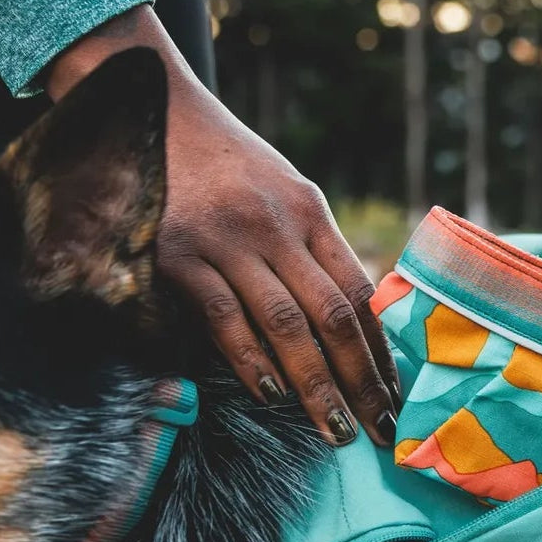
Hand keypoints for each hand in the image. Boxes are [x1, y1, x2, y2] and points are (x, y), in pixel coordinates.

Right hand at [47, 8, 398, 446]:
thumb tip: (352, 320)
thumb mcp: (282, 194)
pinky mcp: (177, 254)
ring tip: (334, 429)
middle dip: (360, 381)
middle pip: (332, 317)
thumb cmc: (223, 165)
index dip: (379, 350)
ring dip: (314, 385)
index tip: (394, 395)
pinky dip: (250, 360)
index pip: (358, 293)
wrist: (147, 110)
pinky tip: (269, 394)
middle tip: (377, 430)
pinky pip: (225, 318)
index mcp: (309, 212)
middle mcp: (276, 226)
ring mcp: (226, 240)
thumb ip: (313, 250)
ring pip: (285, 325)